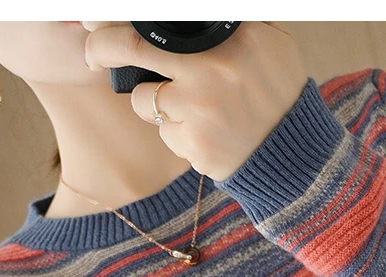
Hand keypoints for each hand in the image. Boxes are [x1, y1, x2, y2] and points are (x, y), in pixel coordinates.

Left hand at [81, 21, 307, 181]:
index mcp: (229, 35)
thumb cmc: (277, 91)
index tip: (97, 19)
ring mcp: (200, 109)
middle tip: (93, 51)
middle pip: (131, 47)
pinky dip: (176, 133)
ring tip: (184, 106)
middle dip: (101, 47)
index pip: (159, 17)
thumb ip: (237, 19)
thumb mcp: (270, 40)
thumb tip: (186, 14)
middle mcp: (211, 68)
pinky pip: (165, 133)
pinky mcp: (194, 144)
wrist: (292, 154)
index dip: (121, 18)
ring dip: (150, 101)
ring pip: (143, 99)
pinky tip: (203, 133)